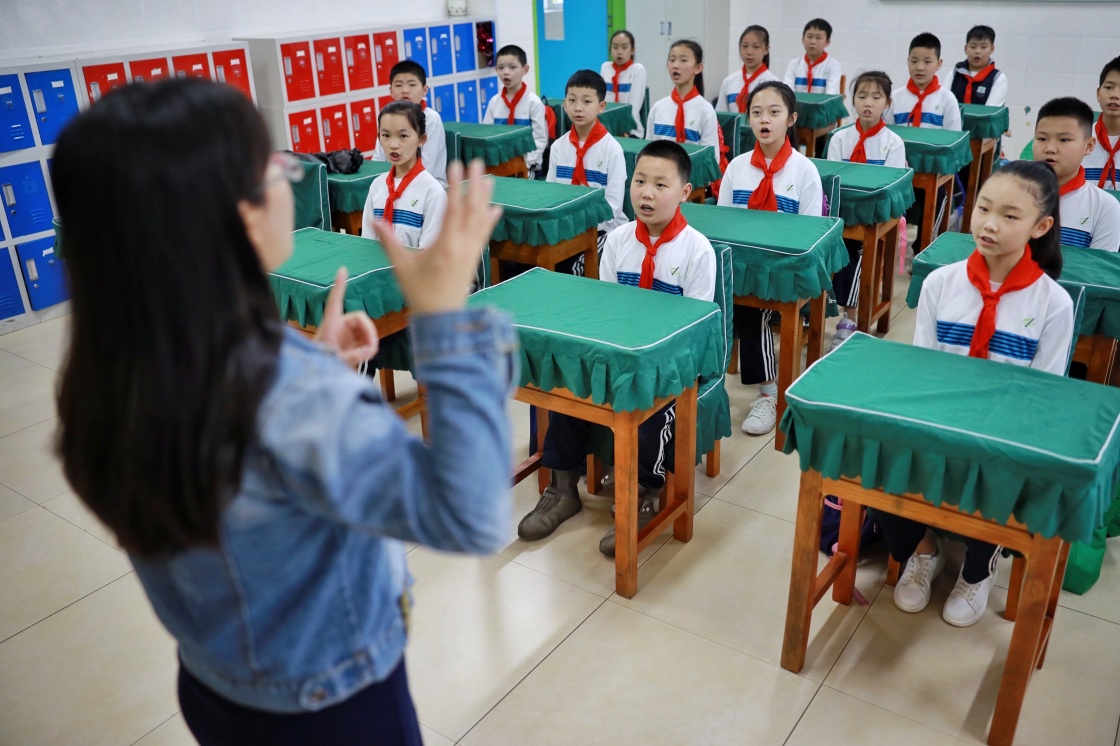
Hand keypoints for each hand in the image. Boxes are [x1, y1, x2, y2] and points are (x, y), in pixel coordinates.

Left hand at [314, 267, 378, 366]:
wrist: (318, 374)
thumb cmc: (322, 363)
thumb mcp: (336, 361)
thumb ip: (353, 356)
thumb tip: (370, 350)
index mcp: (331, 324)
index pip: (335, 302)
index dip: (339, 286)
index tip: (342, 269)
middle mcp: (339, 324)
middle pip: (360, 318)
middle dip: (369, 332)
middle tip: (372, 348)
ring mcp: (346, 333)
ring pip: (365, 329)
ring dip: (370, 340)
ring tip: (369, 355)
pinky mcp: (352, 341)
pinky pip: (366, 339)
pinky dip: (369, 346)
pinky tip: (367, 355)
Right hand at [375, 160, 501, 313]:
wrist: (442, 318)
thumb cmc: (419, 293)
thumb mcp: (401, 267)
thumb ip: (389, 242)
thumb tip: (374, 220)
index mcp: (445, 246)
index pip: (452, 209)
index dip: (455, 186)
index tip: (455, 166)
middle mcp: (462, 247)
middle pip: (472, 209)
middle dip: (474, 184)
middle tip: (475, 162)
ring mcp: (471, 252)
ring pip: (481, 220)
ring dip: (484, 198)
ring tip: (488, 178)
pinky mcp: (474, 258)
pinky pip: (484, 234)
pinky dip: (489, 220)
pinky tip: (495, 208)